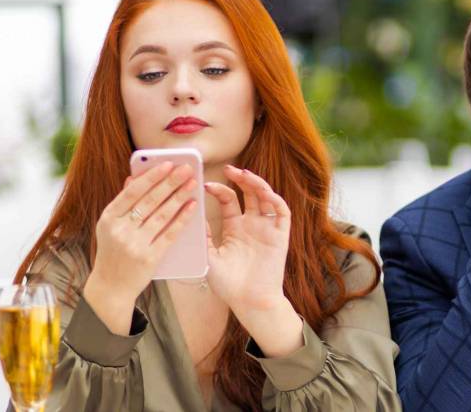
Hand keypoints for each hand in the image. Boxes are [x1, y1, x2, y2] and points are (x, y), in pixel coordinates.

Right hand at [84, 161, 197, 333]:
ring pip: (162, 215)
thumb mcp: (110, 227)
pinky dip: (182, 219)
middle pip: (150, 201)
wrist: (111, 287)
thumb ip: (122, 203)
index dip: (152, 176)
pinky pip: (170, 234)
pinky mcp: (149, 257)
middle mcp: (120, 230)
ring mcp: (134, 245)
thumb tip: (134, 177)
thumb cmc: (113, 252)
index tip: (168, 163)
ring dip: (179, 197)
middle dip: (170, 182)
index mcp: (108, 218)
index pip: (132, 192)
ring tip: (192, 183)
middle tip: (187, 169)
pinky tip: (192, 207)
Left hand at [203, 165, 302, 356]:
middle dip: (240, 179)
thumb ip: (202, 237)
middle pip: (249, 193)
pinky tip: (265, 193)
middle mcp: (252, 225)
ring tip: (245, 175)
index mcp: (235, 228)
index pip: (230, 200)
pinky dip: (275, 200)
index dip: (220, 190)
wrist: (249, 302)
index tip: (205, 185)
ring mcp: (267, 228)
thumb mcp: (208, 258)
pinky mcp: (281, 235)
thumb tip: (188, 215)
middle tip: (229, 169)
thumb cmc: (228, 285)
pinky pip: (282, 212)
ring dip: (258, 184)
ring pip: (266, 198)